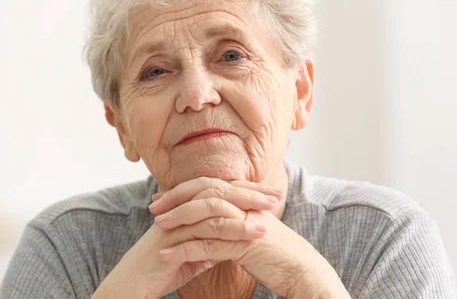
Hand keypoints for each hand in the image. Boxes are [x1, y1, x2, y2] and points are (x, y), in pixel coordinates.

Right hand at [91, 177, 281, 298]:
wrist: (131, 285)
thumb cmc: (158, 271)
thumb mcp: (188, 255)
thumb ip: (206, 245)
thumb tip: (226, 244)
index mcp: (183, 209)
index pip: (217, 190)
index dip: (243, 189)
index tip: (267, 193)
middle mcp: (179, 209)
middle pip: (218, 189)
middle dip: (249, 190)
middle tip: (275, 194)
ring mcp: (176, 221)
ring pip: (216, 204)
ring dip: (246, 207)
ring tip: (272, 211)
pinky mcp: (176, 238)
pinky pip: (209, 229)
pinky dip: (236, 229)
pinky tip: (255, 234)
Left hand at [151, 179, 350, 298]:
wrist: (303, 271)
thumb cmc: (278, 255)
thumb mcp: (254, 231)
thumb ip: (236, 221)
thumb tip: (216, 221)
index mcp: (246, 200)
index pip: (211, 186)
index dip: (185, 190)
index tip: (164, 196)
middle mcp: (246, 205)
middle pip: (205, 193)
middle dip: (176, 198)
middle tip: (153, 205)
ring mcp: (245, 222)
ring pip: (204, 214)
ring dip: (177, 220)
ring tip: (156, 227)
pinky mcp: (243, 244)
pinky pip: (208, 243)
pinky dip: (184, 248)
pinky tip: (167, 254)